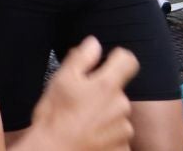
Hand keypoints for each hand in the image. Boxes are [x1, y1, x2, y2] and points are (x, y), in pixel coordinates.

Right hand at [20, 37, 137, 150]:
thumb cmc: (54, 120)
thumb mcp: (61, 81)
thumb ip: (81, 58)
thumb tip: (94, 43)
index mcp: (107, 86)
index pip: (128, 61)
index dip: (118, 59)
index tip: (107, 64)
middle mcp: (120, 106)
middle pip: (118, 92)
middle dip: (103, 95)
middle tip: (81, 104)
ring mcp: (123, 130)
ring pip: (117, 116)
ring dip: (105, 118)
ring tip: (83, 125)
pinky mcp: (122, 149)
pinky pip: (117, 138)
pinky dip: (106, 138)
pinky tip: (89, 138)